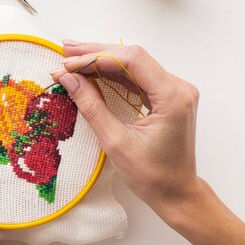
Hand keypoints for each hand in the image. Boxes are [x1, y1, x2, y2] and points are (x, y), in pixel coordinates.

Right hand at [50, 41, 201, 217]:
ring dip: (102, 60)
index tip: (68, 63)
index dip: (96, 57)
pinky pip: (137, 77)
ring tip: (72, 57)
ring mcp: (174, 91)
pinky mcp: (167, 97)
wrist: (176, 194)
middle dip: (96, 53)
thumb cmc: (151, 175)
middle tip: (65, 50)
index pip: (131, 60)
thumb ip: (90, 105)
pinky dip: (113, 74)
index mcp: (172, 97)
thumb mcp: (114, 141)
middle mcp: (178, 87)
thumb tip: (67, 78)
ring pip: (134, 64)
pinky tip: (91, 71)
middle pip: (133, 57)